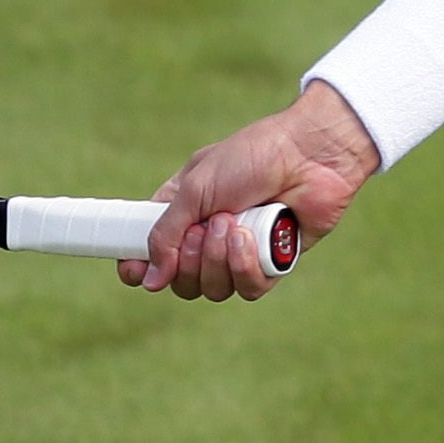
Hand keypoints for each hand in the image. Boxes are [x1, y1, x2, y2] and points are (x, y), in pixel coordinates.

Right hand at [123, 87, 384, 299]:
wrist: (310, 153)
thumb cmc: (251, 157)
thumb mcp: (195, 188)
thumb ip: (166, 233)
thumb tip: (149, 279)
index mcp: (183, 212)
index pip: (150, 252)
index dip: (139, 267)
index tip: (134, 272)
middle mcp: (209, 236)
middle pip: (182, 281)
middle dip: (189, 262)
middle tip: (206, 229)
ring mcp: (241, 252)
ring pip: (214, 289)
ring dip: (219, 260)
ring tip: (234, 225)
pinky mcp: (273, 263)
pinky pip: (248, 289)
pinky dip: (246, 267)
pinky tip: (253, 238)